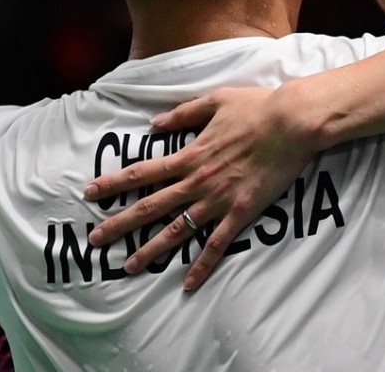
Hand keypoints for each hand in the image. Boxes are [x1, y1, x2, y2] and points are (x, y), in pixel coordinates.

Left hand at [84, 86, 317, 289]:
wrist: (293, 123)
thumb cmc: (257, 108)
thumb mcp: (216, 100)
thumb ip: (183, 113)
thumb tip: (155, 124)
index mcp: (190, 154)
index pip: (143, 172)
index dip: (115, 183)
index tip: (91, 193)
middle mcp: (198, 181)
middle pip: (151, 206)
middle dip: (120, 224)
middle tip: (95, 240)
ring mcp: (218, 199)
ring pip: (177, 230)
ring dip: (150, 250)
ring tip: (129, 266)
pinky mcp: (241, 212)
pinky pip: (217, 244)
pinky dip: (202, 265)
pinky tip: (188, 283)